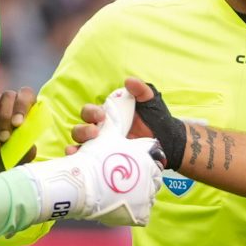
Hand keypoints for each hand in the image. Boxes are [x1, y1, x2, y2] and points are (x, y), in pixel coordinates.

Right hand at [0, 88, 35, 174]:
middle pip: (9, 96)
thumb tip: (30, 147)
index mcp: (25, 110)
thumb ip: (27, 151)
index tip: (17, 123)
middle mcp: (10, 102)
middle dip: (6, 118)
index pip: (27, 95)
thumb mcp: (17, 157)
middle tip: (4, 138)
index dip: (23, 106)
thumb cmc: (3, 157)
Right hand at [27, 86, 163, 227]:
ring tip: (77, 151)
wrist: (170, 144)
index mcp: (106, 117)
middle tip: (95, 133)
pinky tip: (80, 165)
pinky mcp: (107, 163)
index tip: (101, 116)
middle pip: (81, 130)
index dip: (91, 113)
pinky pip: (90, 164)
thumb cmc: (157, 120)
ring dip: (76, 148)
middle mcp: (100, 132)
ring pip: (81, 147)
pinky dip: (81, 164)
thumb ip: (141, 91)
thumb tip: (129, 81)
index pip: (89, 112)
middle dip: (83, 130)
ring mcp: (102, 149)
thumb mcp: (151, 103)